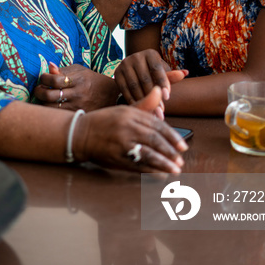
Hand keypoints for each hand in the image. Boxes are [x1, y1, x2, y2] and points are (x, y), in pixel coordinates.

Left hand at [34, 62, 118, 111]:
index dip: (44, 78)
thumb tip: (49, 66)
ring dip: (43, 102)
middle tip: (38, 89)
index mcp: (78, 79)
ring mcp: (78, 106)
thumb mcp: (80, 71)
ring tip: (43, 98)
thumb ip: (63, 70)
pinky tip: (51, 106)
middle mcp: (78, 93)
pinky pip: (59, 115)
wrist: (110, 95)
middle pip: (50, 95)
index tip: (43, 78)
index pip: (54, 80)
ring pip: (52, 108)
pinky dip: (51, 111)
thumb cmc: (91, 80)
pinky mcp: (78, 115)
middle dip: (39, 91)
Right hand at [73, 86, 187, 172]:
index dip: (172, 136)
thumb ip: (145, 103)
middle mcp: (126, 127)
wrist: (81, 134)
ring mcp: (121, 143)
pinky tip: (160, 174)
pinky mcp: (116, 157)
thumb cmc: (106, 120)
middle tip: (181, 159)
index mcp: (130, 113)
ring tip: (175, 170)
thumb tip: (159, 89)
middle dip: (170, 150)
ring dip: (163, 163)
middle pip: (154, 139)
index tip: (183, 146)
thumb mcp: (124, 109)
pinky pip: (136, 165)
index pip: (156, 124)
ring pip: (147, 153)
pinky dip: (150, 170)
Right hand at [115, 49, 187, 105]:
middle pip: (145, 79)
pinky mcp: (117, 73)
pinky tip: (139, 109)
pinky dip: (132, 100)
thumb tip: (185, 73)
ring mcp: (125, 64)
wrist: (132, 69)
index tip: (167, 97)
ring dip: (143, 101)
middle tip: (160, 111)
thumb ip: (171, 76)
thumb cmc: (152, 72)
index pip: (157, 69)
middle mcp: (136, 56)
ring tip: (151, 113)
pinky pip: (124, 90)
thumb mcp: (161, 73)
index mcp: (150, 54)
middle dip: (153, 97)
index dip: (163, 83)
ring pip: (134, 86)